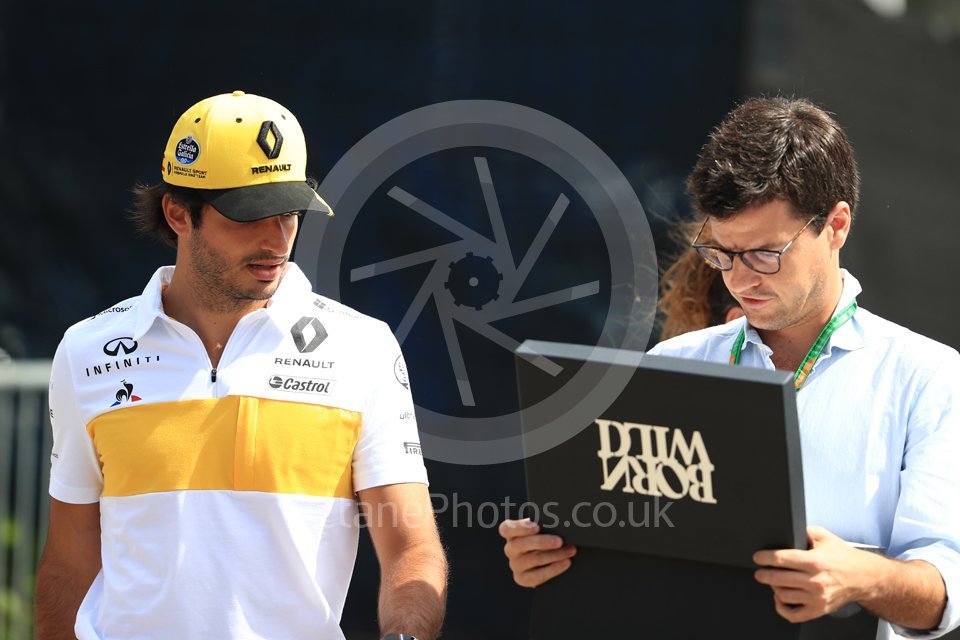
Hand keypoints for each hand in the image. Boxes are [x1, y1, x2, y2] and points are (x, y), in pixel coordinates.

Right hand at [498, 518, 576, 587]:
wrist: (547, 557)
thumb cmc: (544, 536)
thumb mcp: (541, 528)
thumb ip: (544, 524)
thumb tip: (558, 520)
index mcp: (511, 533)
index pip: (506, 529)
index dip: (520, 527)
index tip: (537, 526)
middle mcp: (510, 549)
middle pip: (520, 545)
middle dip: (542, 542)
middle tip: (560, 541)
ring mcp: (515, 565)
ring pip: (533, 559)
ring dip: (554, 555)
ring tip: (570, 550)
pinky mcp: (522, 578)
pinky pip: (537, 576)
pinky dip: (554, 569)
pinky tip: (566, 562)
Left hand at [753, 525, 880, 622]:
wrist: (864, 577)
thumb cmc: (843, 557)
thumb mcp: (825, 537)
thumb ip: (805, 531)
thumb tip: (785, 528)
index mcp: (814, 561)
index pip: (781, 559)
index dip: (764, 558)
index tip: (757, 557)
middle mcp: (815, 581)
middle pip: (778, 578)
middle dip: (763, 574)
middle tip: (759, 571)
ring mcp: (817, 598)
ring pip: (783, 595)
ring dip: (773, 588)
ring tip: (773, 581)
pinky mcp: (819, 610)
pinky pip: (793, 614)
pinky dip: (781, 608)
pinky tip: (780, 598)